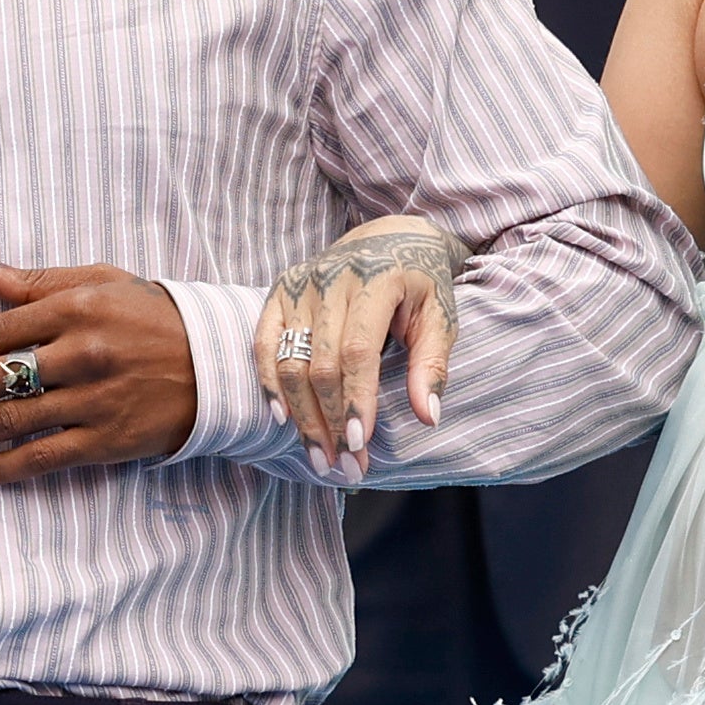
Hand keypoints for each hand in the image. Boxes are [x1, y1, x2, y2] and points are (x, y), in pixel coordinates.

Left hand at [0, 257, 194, 484]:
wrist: (220, 363)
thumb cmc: (153, 318)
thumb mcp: (99, 282)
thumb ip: (33, 281)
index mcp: (74, 308)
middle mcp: (81, 353)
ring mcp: (94, 399)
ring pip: (10, 421)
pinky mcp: (108, 439)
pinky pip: (43, 457)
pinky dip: (2, 467)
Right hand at [256, 217, 468, 474]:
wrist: (390, 237)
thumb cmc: (421, 285)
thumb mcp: (440, 318)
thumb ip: (433, 366)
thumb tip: (428, 417)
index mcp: (376, 279)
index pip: (358, 350)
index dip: (356, 399)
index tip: (360, 443)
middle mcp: (331, 278)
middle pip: (319, 364)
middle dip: (330, 421)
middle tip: (342, 467)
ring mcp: (300, 284)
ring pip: (289, 360)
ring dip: (301, 415)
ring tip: (319, 457)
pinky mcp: (280, 291)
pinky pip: (264, 343)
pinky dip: (269, 382)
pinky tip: (282, 418)